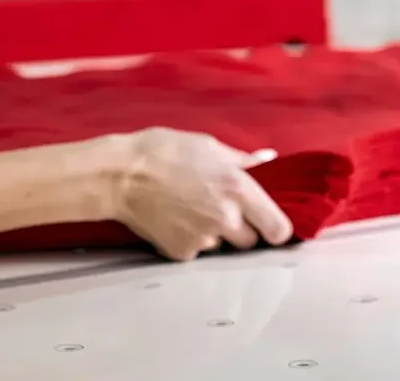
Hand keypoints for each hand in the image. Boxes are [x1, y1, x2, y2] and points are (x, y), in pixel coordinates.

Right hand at [112, 128, 292, 261]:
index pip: (278, 228)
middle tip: (222, 207)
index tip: (269, 223)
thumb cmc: (164, 151)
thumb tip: (269, 160)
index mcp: (238, 189)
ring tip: (191, 206)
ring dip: (215, 232)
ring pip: (222, 245)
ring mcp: (203, 239)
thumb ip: (242, 160)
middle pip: (251, 241)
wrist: (121, 175)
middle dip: (242, 228)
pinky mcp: (181, 253)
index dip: (276, 227)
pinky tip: (175, 217)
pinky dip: (191, 238)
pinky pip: (197, 250)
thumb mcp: (209, 145)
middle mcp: (225, 218)